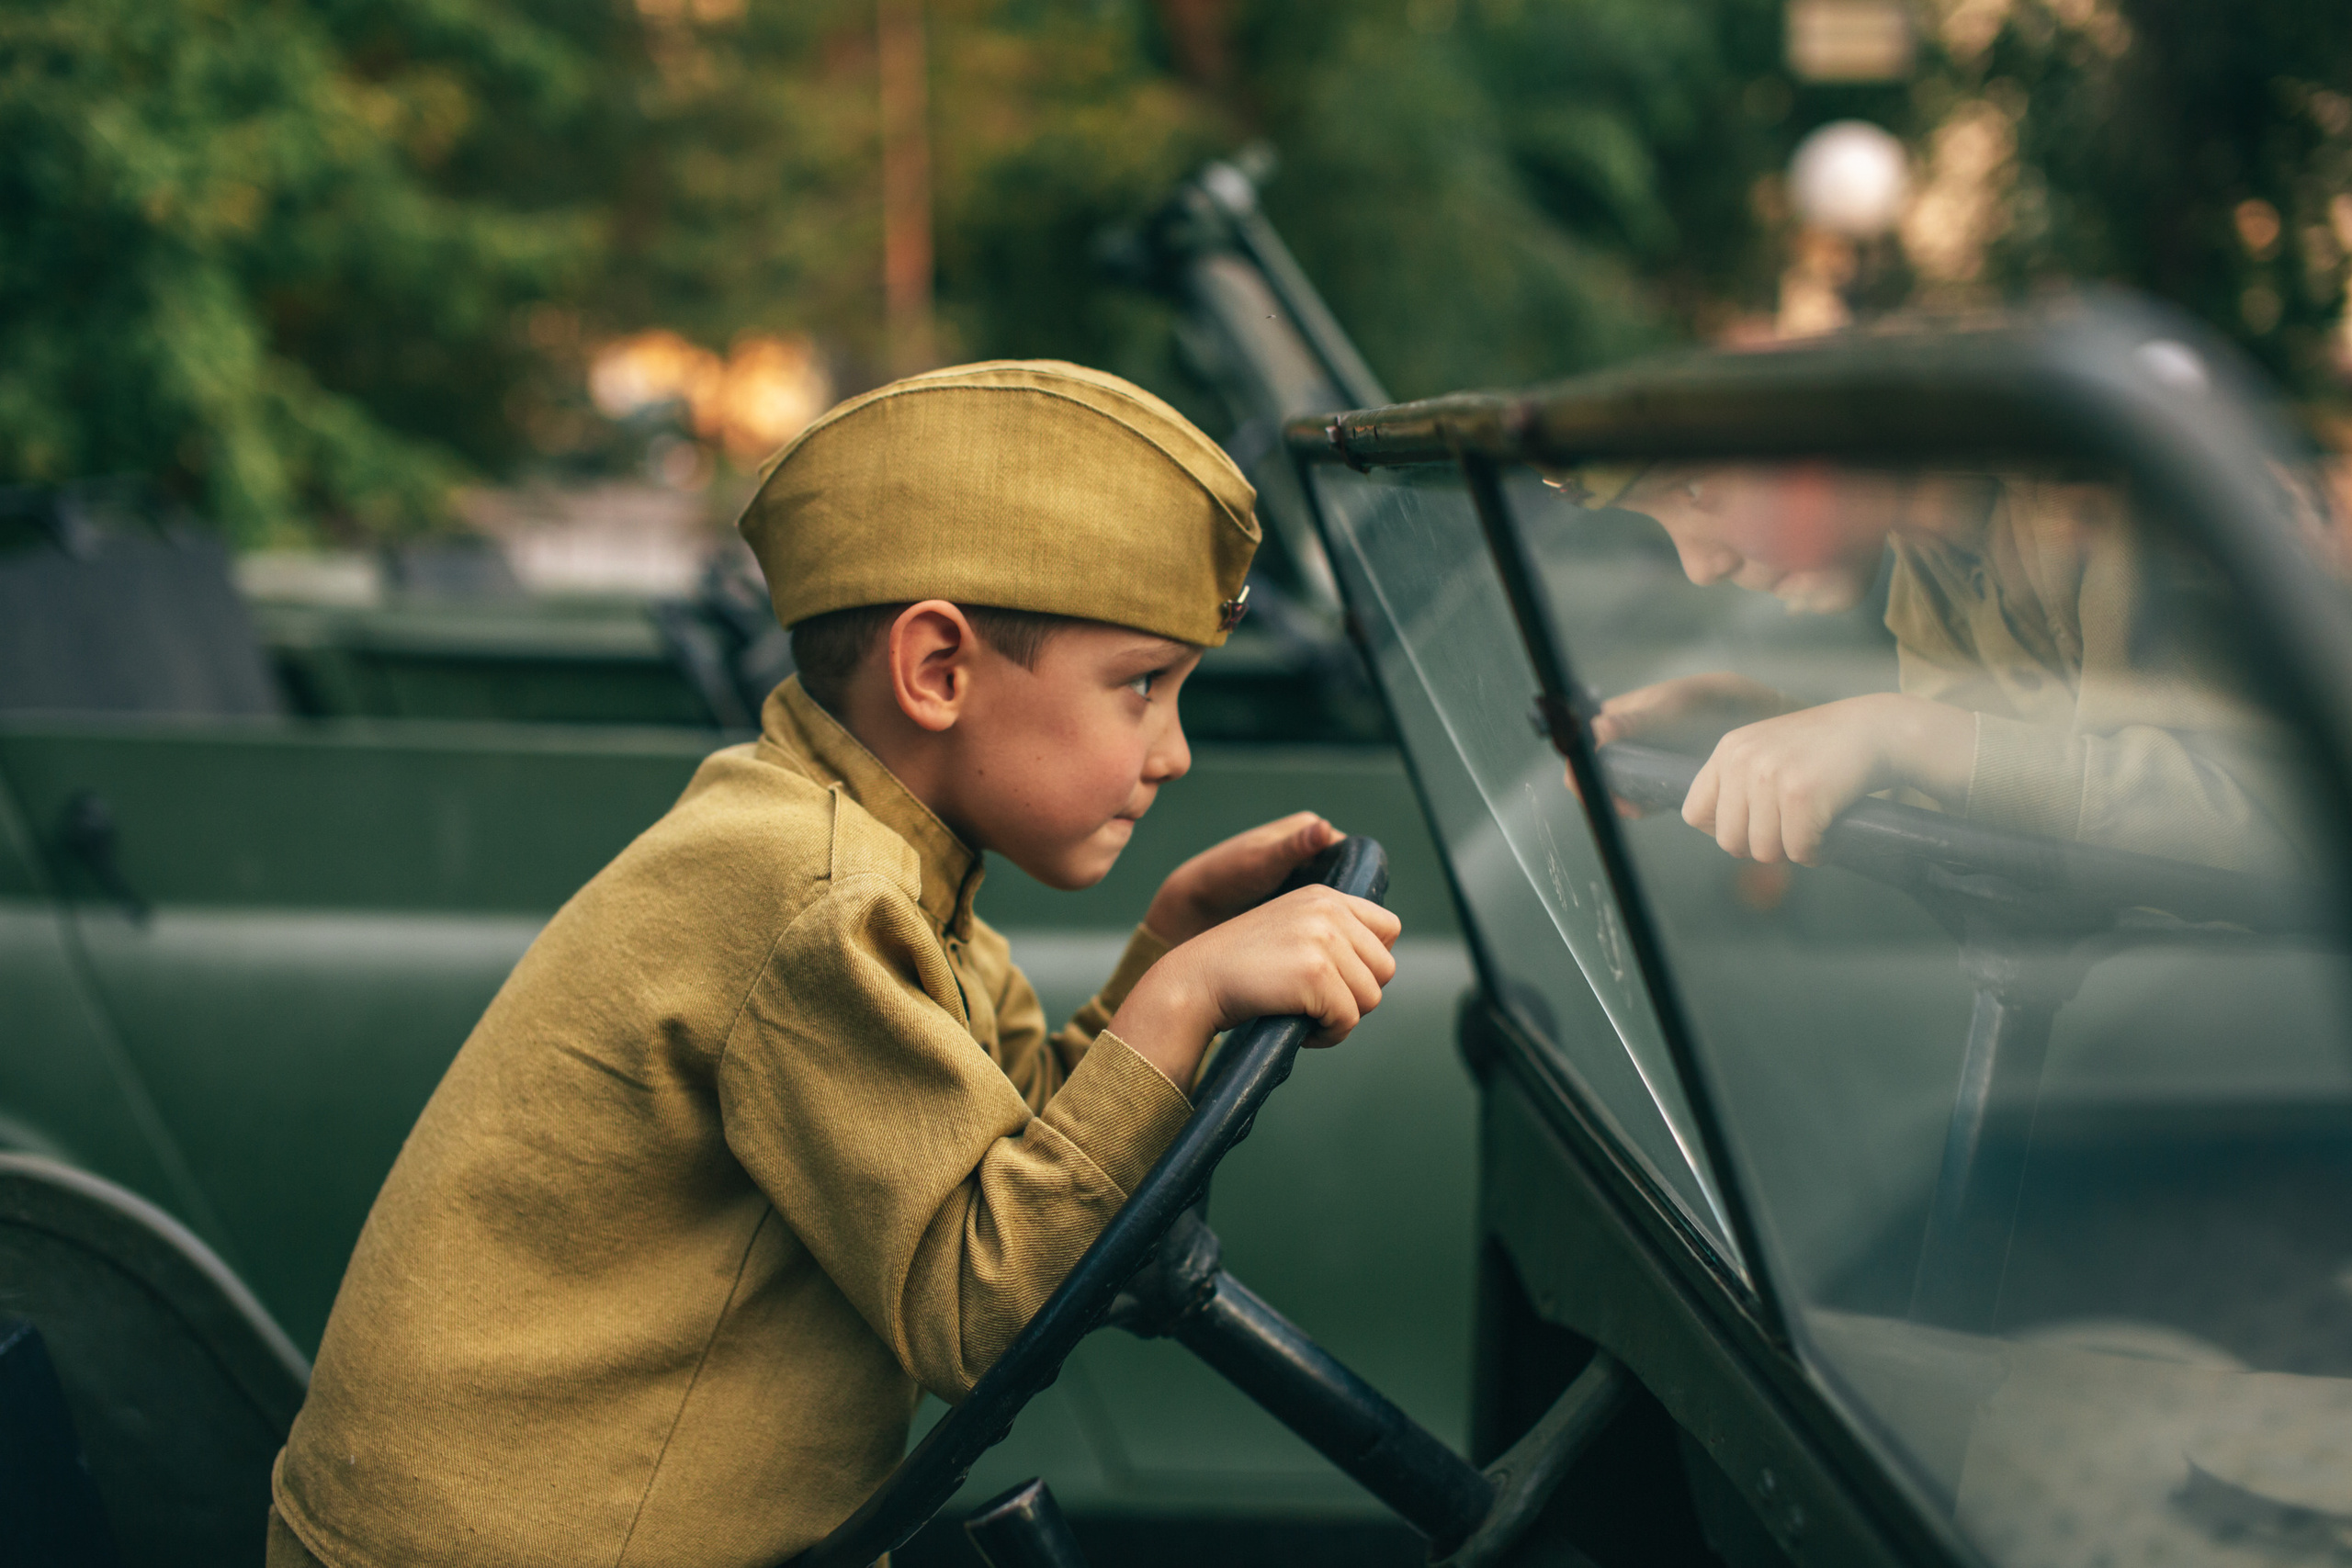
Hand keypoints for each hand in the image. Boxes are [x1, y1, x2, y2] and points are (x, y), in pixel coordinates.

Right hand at [1108, 885, 1401, 1087]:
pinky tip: (1300, 1029)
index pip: (1389, 929)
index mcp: (1324, 895)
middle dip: (1356, 995)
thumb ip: (1331, 933)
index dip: (1369, 962)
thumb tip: (1383, 964)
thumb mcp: (1289, 930)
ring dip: (1342, 1017)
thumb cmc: (1240, 968)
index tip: (1336, 980)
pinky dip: (1328, 1035)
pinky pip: (1348, 1019)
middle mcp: (1328, 910)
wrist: (1195, 982)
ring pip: (1371, 997)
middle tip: (1317, 1004)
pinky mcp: (1316, 973)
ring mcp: (1323, 939)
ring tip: (1307, 1016)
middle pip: (1385, 969)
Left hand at [1143, 812, 1342, 946]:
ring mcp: (1305, 877)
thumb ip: (1292, 848)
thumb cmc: (1223, 877)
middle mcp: (1311, 850)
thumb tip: (1323, 829)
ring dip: (1338, 921)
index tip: (1358, 914)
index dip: (1360, 883)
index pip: (1354, 855)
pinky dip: (1323, 929)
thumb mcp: (1261, 863)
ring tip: (1339, 944)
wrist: (1194, 907)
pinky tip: (1324, 946)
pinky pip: (1322, 914)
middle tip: (1350, 935)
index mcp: (1308, 830)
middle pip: (1348, 878)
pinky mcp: (1297, 901)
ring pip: (1338, 901)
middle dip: (1351, 907)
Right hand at [1566, 674, 1789, 817]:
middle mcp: (1618, 742)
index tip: (1595, 790)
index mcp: (1610, 719)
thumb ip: (1634, 721)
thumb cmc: (1700, 701)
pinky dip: (1638, 806)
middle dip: (1602, 794)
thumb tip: (1598, 729)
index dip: (1580, 773)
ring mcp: (1636, 762)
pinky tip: (1649, 807)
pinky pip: (1636, 797)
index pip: (1580, 749)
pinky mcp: (1654, 778)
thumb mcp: (1668, 710)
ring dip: (1621, 802)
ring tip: (1638, 808)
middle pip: (1593, 775)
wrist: (1740, 711)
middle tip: (1626, 805)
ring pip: (1614, 789)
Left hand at [1681, 693, 1973, 865]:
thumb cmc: (1825, 751)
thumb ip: (1739, 785)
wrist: (1878, 729)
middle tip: (1793, 831)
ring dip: (1795, 850)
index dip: (1725, 830)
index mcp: (1728, 750)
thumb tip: (1725, 841)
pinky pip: (1799, 852)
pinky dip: (1821, 852)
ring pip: (1764, 852)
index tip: (1755, 827)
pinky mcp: (1801, 794)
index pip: (1695, 813)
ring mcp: (1769, 775)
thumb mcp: (1768, 753)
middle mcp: (1742, 760)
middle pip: (1729, 842)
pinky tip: (1834, 832)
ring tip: (1816, 827)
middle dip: (1763, 846)